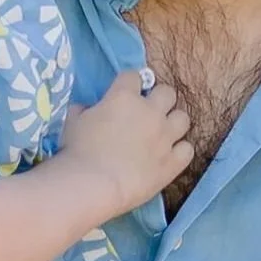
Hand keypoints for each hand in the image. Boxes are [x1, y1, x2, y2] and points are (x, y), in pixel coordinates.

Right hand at [58, 69, 191, 213]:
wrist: (93, 185)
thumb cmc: (78, 151)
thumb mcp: (73, 121)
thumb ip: (84, 109)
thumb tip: (87, 109)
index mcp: (124, 97)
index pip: (133, 76)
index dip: (128, 84)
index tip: (123, 93)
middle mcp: (150, 112)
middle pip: (167, 92)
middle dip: (159, 98)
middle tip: (147, 112)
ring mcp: (165, 136)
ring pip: (183, 118)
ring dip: (173, 122)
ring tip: (162, 133)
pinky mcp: (173, 161)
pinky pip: (188, 149)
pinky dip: (179, 151)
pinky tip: (169, 155)